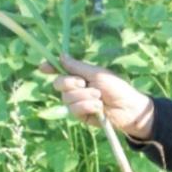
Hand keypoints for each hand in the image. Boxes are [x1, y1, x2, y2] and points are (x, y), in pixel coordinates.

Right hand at [39, 55, 154, 139]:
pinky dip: (87, 106)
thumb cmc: (116, 88)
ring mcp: (77, 102)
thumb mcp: (97, 74)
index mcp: (79, 75)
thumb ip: (77, 67)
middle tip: (84, 83)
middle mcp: (76, 88)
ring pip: (67, 98)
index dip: (50, 68)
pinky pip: (74, 109)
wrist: (128, 108)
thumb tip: (61, 55)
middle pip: (59, 84)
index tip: (42, 67)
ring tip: (99, 97)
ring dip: (84, 96)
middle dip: (70, 83)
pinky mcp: (81, 116)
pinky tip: (98, 108)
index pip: (60, 70)